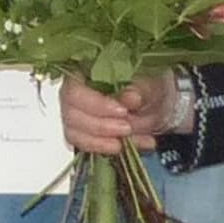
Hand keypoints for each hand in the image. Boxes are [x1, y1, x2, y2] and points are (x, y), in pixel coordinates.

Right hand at [60, 72, 184, 156]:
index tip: (122, 112)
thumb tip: (130, 97)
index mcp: (82, 72)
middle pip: (70, 115)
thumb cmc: (146, 88)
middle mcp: (73, 95)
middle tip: (127, 128)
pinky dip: (108, 150)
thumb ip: (139, 90)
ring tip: (128, 141)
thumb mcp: (149, 84)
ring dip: (101, 142)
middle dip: (99, 126)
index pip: (74, 91)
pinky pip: (85, 147)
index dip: (94, 104)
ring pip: (74, 134)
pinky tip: (132, 146)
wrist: (153, 106)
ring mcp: (76, 117)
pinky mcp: (83, 136)